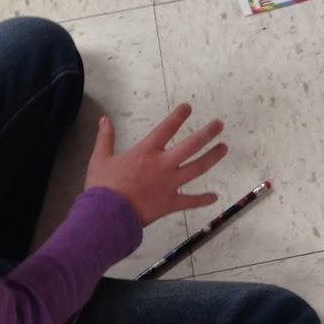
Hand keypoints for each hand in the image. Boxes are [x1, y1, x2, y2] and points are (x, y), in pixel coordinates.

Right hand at [85, 104, 226, 227]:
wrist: (107, 215)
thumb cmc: (102, 187)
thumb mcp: (100, 159)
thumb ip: (105, 138)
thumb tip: (104, 119)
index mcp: (146, 152)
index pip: (166, 128)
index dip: (178, 116)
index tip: (188, 107)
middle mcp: (163, 164)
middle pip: (191, 145)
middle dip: (207, 133)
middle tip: (219, 125)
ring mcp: (170, 184)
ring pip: (197, 168)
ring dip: (212, 157)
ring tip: (224, 148)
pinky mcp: (170, 203)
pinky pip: (190, 201)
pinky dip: (202, 199)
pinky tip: (214, 197)